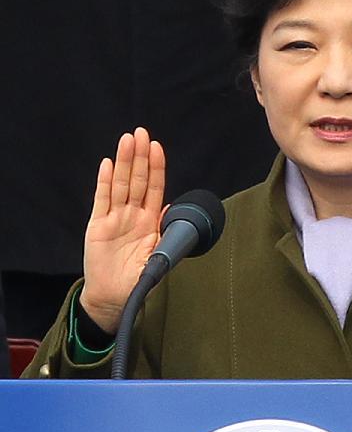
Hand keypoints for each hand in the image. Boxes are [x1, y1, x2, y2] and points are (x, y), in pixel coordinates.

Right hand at [80, 127, 165, 333]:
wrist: (115, 298)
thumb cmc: (138, 280)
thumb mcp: (159, 259)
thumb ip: (166, 236)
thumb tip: (174, 213)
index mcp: (149, 221)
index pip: (154, 188)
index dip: (156, 168)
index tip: (157, 148)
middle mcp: (132, 215)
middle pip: (137, 180)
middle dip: (140, 156)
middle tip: (141, 133)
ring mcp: (114, 219)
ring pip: (121, 185)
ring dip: (124, 162)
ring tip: (127, 140)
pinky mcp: (97, 226)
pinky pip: (102, 200)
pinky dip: (105, 182)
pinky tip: (107, 165)